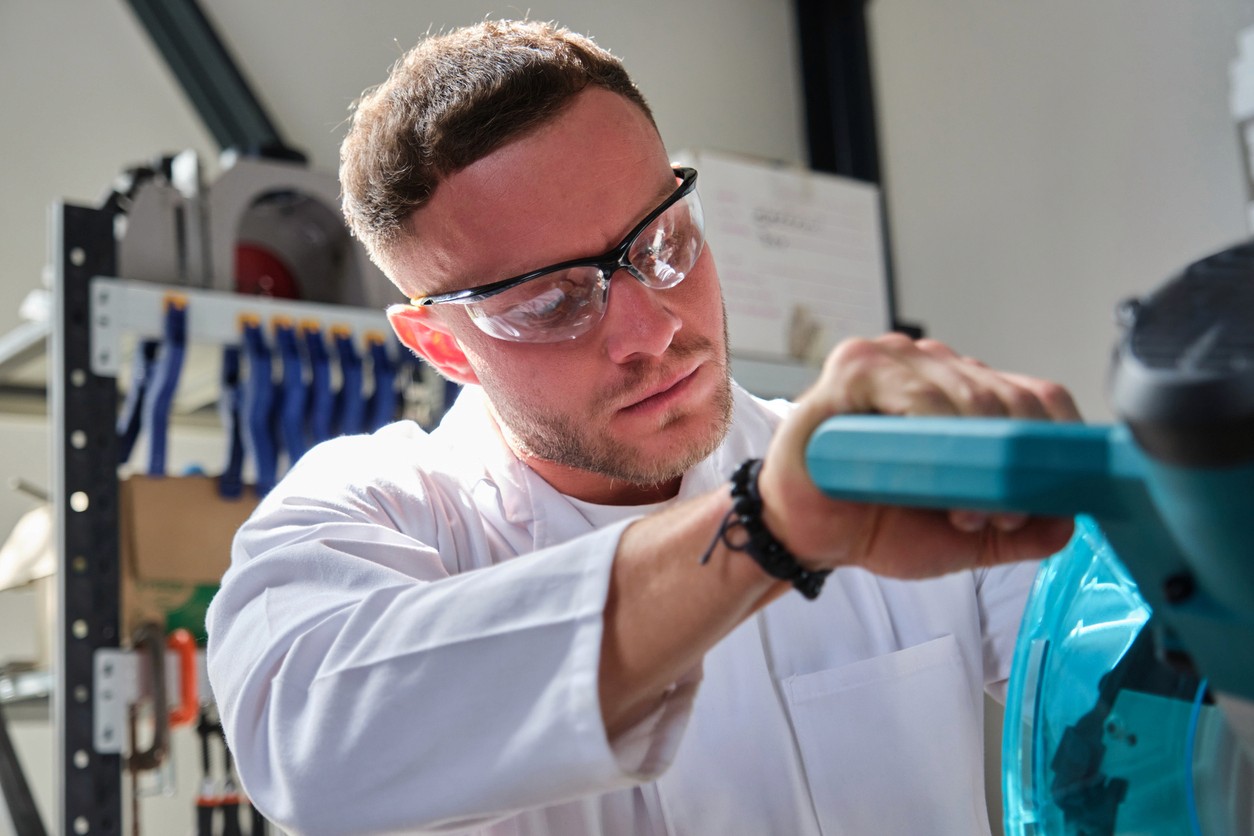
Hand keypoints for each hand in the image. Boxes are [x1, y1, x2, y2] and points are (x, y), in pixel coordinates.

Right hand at [759, 334, 1080, 578]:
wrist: (805, 533)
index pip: (1035, 398)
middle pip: (1009, 397)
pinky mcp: (852, 371)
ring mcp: (893, 361)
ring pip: (969, 393)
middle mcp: (934, 367)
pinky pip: (912, 393)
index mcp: (966, 392)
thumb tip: (1070, 520)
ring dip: (980, 458)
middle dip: (1019, 463)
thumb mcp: (964, 535)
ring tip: (967, 512)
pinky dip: (933, 435)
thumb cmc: (874, 518)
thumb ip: (1020, 530)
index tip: (1063, 489)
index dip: (1058, 441)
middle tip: (1006, 516)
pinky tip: (927, 475)